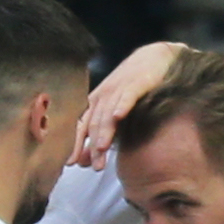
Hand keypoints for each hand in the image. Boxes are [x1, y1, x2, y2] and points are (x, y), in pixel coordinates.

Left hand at [75, 40, 184, 167]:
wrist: (152, 57)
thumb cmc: (131, 88)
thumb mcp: (114, 112)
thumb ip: (102, 134)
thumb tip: (87, 161)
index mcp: (94, 104)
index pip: (81, 127)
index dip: (75, 145)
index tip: (70, 163)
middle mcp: (103, 96)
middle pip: (95, 124)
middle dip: (93, 147)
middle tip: (94, 166)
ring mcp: (118, 89)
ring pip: (108, 113)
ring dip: (105, 132)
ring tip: (101, 149)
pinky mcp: (137, 83)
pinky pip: (127, 96)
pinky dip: (122, 105)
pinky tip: (118, 116)